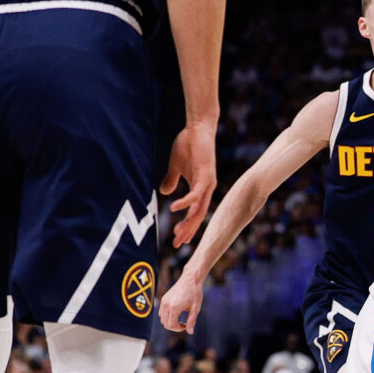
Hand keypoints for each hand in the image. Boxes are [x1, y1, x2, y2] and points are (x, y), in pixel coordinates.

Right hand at [158, 269, 205, 333]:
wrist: (190, 279)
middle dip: (174, 327)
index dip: (179, 329)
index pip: (171, 325)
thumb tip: (190, 332)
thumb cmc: (195, 293)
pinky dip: (167, 316)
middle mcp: (166, 305)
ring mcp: (163, 301)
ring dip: (170, 322)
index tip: (186, 326)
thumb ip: (192, 321)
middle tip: (184, 324)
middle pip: (165, 324)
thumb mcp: (195, 308)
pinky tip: (176, 313)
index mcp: (174, 307)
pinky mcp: (163, 299)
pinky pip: (162, 313)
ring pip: (162, 319)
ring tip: (181, 319)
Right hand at [165, 121, 217, 246]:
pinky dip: (185, 202)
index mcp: (200, 188)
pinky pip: (196, 194)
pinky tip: (174, 208)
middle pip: (198, 216)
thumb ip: (172, 180)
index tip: (178, 240)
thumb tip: (165, 193)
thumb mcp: (176, 166)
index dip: (187, 227)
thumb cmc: (188, 145)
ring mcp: (208, 183)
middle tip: (177, 244)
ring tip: (177, 233)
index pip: (195, 213)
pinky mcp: (205, 175)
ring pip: (199, 209)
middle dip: (188, 231)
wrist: (197, 128)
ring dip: (188, 222)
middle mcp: (207, 189)